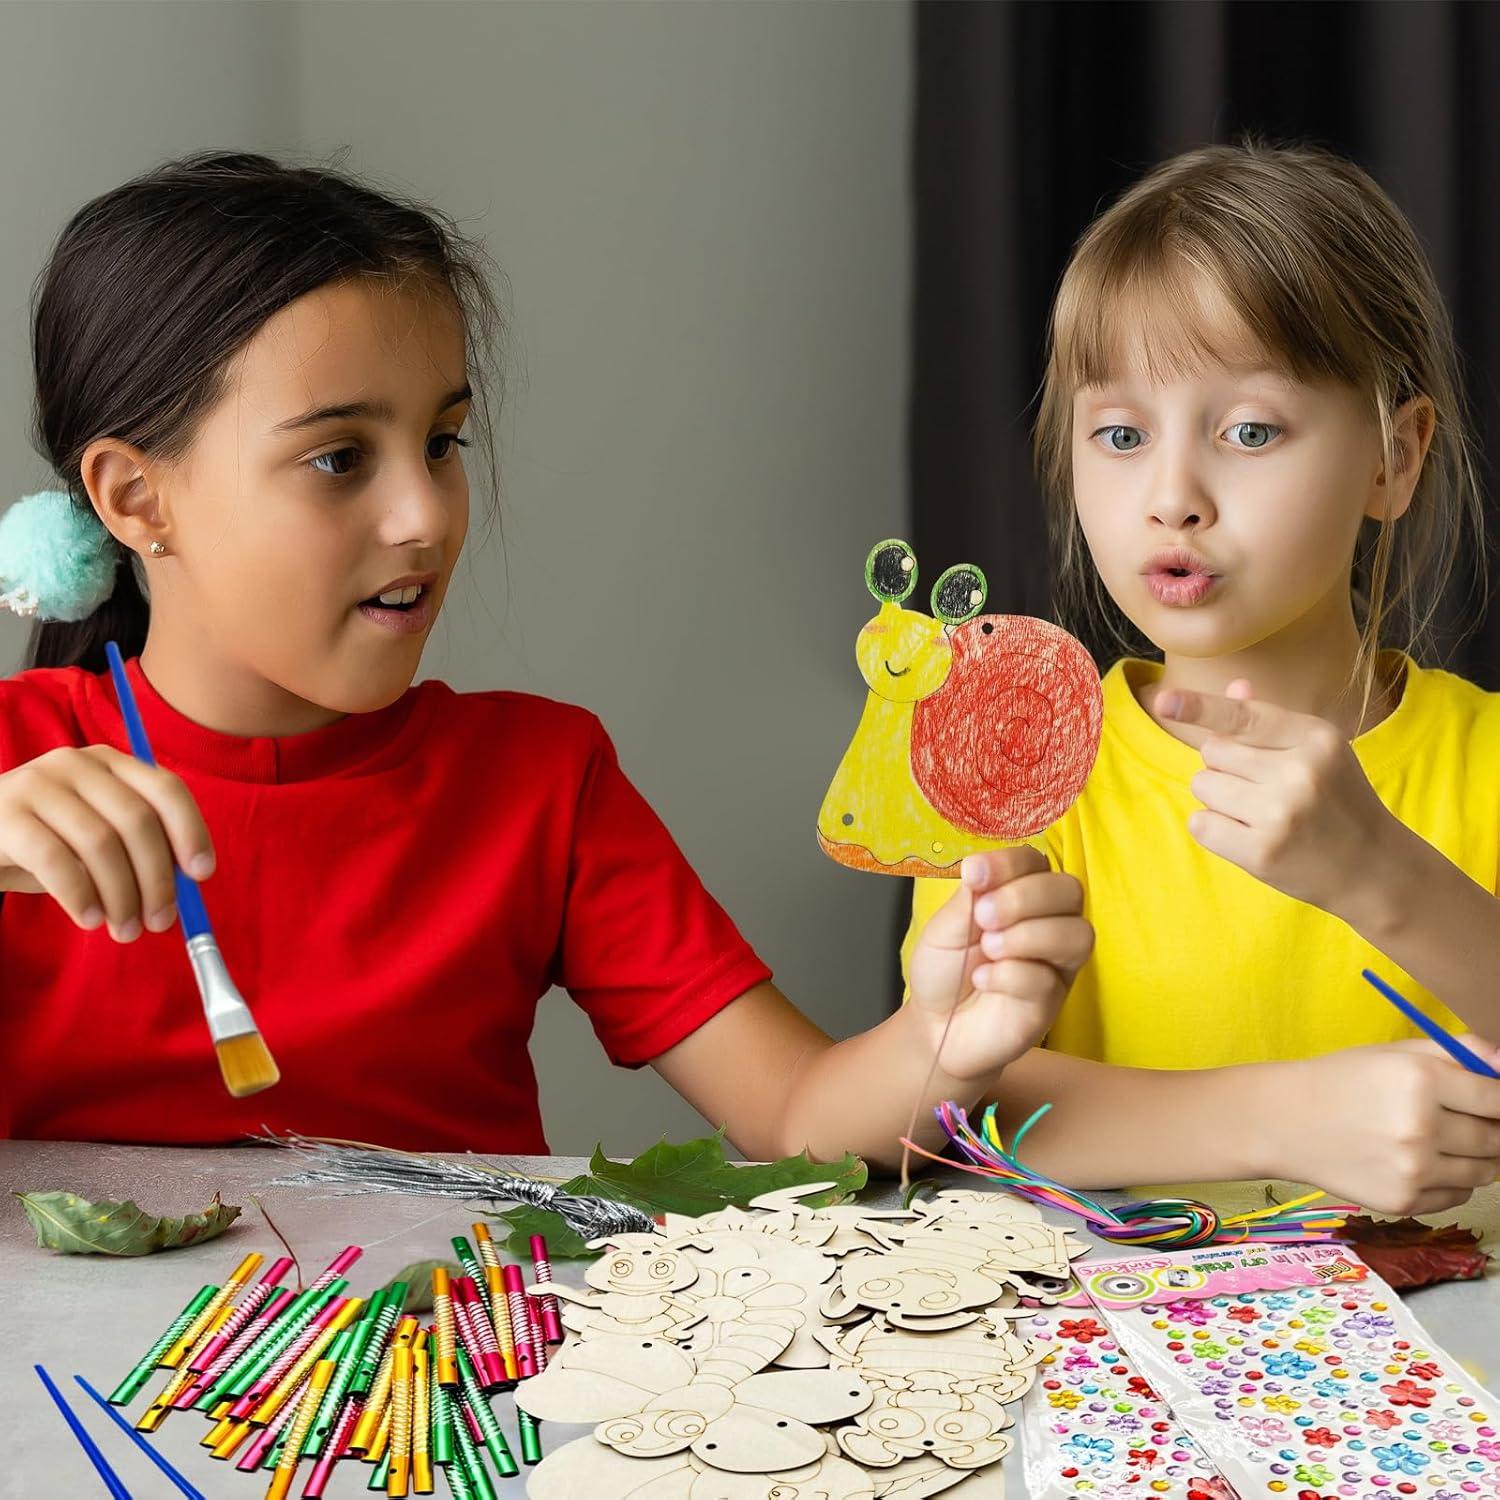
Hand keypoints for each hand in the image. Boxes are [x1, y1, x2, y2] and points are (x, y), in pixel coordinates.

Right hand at [0, 746, 214, 940]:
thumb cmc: (48, 841)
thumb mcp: (99, 838)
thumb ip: (141, 849)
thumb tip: (186, 883)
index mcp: (112, 762)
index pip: (167, 789)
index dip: (191, 831)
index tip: (202, 874)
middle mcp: (78, 763)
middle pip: (137, 821)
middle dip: (157, 878)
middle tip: (160, 922)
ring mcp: (38, 783)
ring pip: (100, 843)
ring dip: (121, 895)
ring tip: (125, 930)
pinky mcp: (6, 814)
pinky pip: (55, 860)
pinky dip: (79, 895)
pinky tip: (89, 920)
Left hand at [906, 846, 1092, 1081]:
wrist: (937, 1027)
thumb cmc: (944, 970)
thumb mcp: (944, 928)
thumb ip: (968, 898)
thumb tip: (979, 866)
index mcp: (1020, 894)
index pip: (1035, 862)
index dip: (1009, 863)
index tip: (974, 874)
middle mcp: (1048, 921)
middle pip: (1069, 891)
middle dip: (1024, 897)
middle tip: (983, 917)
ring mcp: (1056, 962)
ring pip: (1077, 934)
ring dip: (1029, 934)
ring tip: (988, 948)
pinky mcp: (1052, 1001)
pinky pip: (1049, 979)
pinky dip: (1012, 974)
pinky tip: (983, 978)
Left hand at [1160, 679, 1402, 918]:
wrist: (1375, 867)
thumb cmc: (1338, 801)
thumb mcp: (1318, 752)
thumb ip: (1271, 721)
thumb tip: (1234, 686)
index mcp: (1316, 738)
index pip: (1243, 716)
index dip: (1199, 707)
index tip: (1164, 701)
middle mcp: (1300, 772)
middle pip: (1213, 750)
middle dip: (1224, 766)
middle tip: (1262, 788)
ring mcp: (1281, 814)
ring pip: (1202, 785)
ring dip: (1217, 798)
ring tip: (1258, 812)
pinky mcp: (1262, 853)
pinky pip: (1200, 824)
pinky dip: (1214, 829)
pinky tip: (1247, 835)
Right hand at [1265, 1037, 1499, 1214]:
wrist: (1285, 1122)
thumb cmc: (1341, 1080)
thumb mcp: (1394, 1053)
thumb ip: (1457, 1051)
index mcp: (1420, 1080)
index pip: (1498, 1100)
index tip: (1494, 1102)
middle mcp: (1420, 1128)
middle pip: (1496, 1139)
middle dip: (1491, 1129)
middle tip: (1465, 1120)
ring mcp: (1413, 1170)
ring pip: (1484, 1172)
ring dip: (1477, 1157)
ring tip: (1442, 1140)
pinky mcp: (1403, 1200)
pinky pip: (1458, 1195)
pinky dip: (1452, 1181)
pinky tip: (1420, 1162)